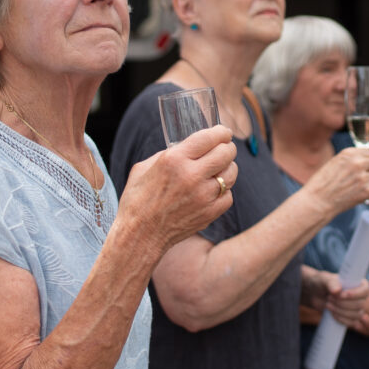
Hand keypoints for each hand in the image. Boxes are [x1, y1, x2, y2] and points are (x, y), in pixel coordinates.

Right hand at [117, 125, 237, 251]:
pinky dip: (223, 192)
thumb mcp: (144, 168)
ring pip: (231, 174)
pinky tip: (213, 191)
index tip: (224, 132)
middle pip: (226, 153)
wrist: (139, 236)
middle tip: (225, 148)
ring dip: (227, 168)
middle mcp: (191, 176)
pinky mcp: (210, 213)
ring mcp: (203, 196)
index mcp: (174, 160)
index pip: (209, 138)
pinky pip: (228, 196)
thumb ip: (167, 154)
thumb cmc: (137, 201)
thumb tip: (187, 148)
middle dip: (228, 147)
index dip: (221, 132)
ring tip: (219, 169)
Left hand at [300, 269, 368, 327]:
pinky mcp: (351, 317)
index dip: (355, 294)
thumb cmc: (322, 283)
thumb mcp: (324, 280)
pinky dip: (342, 319)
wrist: (315, 294)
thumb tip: (337, 291)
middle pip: (360, 304)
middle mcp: (360, 296)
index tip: (341, 295)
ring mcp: (357, 308)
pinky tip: (332, 314)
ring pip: (356, 315)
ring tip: (328, 304)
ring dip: (341, 311)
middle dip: (343, 303)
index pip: (365, 290)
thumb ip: (331, 283)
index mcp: (359, 284)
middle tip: (329, 297)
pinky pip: (352, 323)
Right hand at [301, 147, 368, 218]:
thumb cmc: (322, 184)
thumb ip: (351, 159)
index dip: (368, 159)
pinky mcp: (367, 191)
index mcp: (349, 154)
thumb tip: (364, 160)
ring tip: (357, 186)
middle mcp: (358, 163)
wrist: (317, 201)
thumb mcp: (334, 162)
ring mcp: (363, 177)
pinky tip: (358, 192)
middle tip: (362, 176)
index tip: (366, 164)